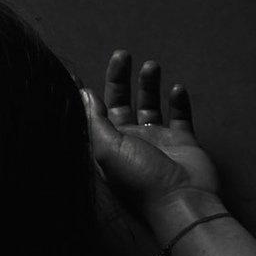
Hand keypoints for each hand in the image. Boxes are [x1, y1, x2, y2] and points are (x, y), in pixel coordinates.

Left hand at [80, 49, 221, 216]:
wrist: (182, 200)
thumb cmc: (140, 180)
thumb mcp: (107, 149)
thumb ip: (94, 121)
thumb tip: (84, 94)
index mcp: (107, 147)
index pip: (91, 116)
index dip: (82, 96)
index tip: (72, 72)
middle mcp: (130, 142)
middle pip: (121, 103)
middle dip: (120, 79)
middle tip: (122, 55)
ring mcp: (157, 141)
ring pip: (150, 105)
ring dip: (149, 85)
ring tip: (151, 66)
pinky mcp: (183, 142)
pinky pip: (181, 116)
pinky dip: (179, 101)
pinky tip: (177, 89)